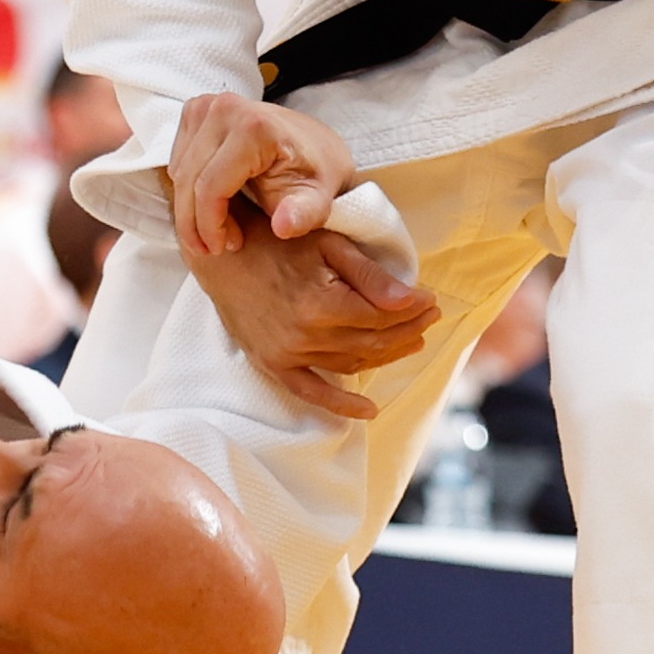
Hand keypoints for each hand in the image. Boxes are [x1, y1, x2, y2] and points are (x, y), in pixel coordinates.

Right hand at [170, 92, 355, 258]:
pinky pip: (179, 160)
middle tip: (214, 248)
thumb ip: (303, 215)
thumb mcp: (319, 200)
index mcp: (254, 127)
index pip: (211, 186)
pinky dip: (191, 188)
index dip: (209, 224)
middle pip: (189, 179)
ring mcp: (208, 106)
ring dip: (192, 208)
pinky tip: (215, 205)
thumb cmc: (317, 174)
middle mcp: (226, 108)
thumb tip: (283, 226)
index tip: (221, 248)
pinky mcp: (198, 111)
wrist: (317, 147)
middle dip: (196, 222)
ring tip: (221, 229)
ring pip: (180, 172)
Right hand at [182, 199, 437, 420]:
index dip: (412, 308)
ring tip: (410, 340)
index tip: (430, 298)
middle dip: (408, 329)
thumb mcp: (327, 245)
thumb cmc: (277, 242)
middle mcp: (305, 335)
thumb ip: (370, 275)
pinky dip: (340, 405)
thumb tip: (411, 300)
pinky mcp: (272, 364)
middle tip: (430, 317)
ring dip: (386, 354)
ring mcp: (287, 354)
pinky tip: (368, 411)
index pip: (382, 314)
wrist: (222, 256)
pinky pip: (311, 392)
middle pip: (373, 341)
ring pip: (352, 363)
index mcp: (321, 303)